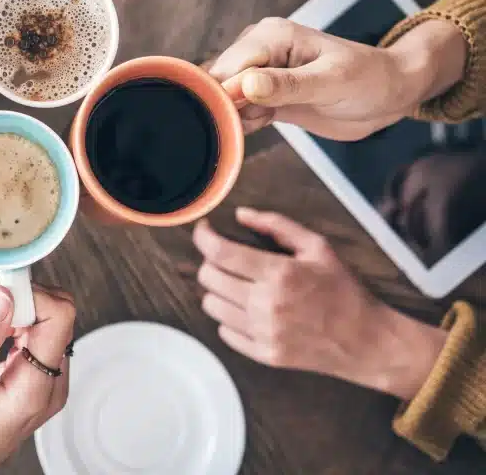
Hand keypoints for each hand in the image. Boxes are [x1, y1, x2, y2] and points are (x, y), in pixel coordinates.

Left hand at [194, 208, 446, 399]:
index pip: (220, 253)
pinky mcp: (264, 354)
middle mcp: (266, 304)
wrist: (365, 341)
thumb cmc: (342, 290)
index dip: (203, 237)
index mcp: (279, 273)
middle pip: (208, 278)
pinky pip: (224, 332)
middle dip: (211, 262)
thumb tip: (241, 214)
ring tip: (238, 285)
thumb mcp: (318, 247)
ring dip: (218, 290)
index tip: (204, 231)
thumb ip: (277, 225)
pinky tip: (247, 310)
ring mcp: (263, 333)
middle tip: (226, 259)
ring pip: (211, 305)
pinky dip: (229, 318)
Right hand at [207, 17, 466, 139]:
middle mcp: (259, 50)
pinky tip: (258, 128)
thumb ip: (288, 84)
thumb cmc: (371, 79)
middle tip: (246, 126)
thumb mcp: (333, 82)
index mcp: (272, 36)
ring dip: (233, 118)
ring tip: (258, 124)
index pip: (230, 65)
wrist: (391, 94)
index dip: (223, 93)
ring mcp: (260, 73)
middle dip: (224, 107)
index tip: (230, 118)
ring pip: (224, 98)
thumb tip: (247, 84)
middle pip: (219, 81)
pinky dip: (242, 124)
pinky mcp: (265, 96)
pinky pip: (239, 111)